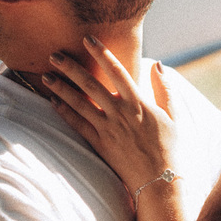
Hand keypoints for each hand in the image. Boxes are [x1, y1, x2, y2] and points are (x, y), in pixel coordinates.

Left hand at [43, 36, 177, 194]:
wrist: (159, 181)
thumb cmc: (169, 147)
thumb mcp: (173, 116)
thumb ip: (165, 89)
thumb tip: (158, 65)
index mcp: (138, 102)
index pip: (117, 71)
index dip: (102, 53)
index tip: (88, 39)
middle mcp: (120, 113)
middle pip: (91, 84)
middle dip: (71, 68)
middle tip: (54, 54)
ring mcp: (108, 129)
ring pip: (80, 104)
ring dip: (61, 88)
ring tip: (46, 76)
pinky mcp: (100, 144)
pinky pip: (78, 125)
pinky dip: (65, 113)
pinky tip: (53, 102)